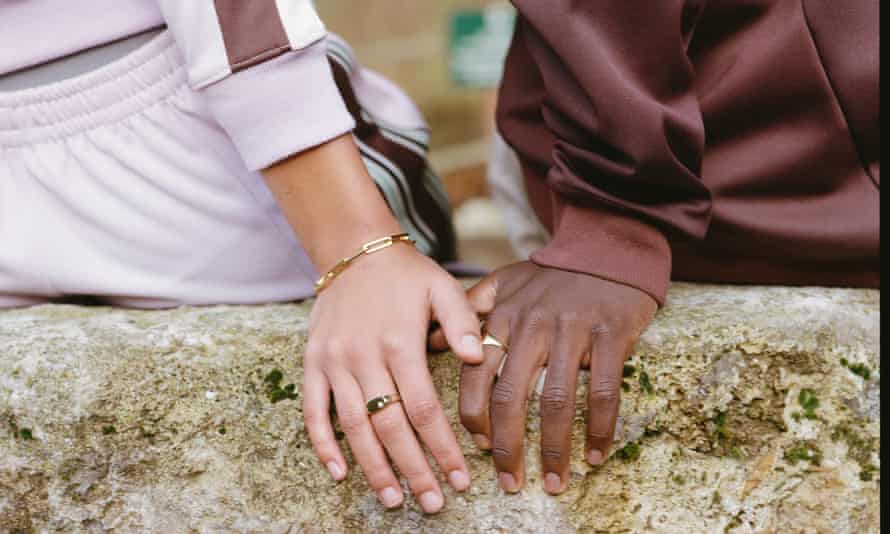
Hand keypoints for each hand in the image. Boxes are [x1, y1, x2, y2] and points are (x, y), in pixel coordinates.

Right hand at [302, 245, 483, 513]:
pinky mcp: (312, 363)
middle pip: (390, 426)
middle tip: (432, 504)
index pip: (424, 408)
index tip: (461, 478)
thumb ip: (461, 321)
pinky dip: (323, 444)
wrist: (353, 251)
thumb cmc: (406, 274)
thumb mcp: (442, 286)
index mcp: (399, 342)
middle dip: (413, 469)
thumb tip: (476, 357)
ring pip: (353, 425)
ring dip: (372, 466)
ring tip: (391, 499)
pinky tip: (339, 472)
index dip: (442, 448)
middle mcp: (363, 356)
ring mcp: (333, 362)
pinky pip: (313, 411)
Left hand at [431, 262, 656, 494]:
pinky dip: (599, 428)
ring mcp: (572, 331)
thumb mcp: (502, 283)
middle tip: (510, 481)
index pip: (475, 374)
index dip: (473, 416)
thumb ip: (467, 311)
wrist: (605, 248)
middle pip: (511, 397)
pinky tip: (596, 454)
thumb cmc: (550, 276)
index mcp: (502, 317)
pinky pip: (603, 391)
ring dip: (554, 448)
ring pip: (556, 401)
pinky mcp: (610, 336)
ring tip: (553, 481)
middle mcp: (531, 326)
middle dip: (507, 446)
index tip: (477, 448)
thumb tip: (432, 341)